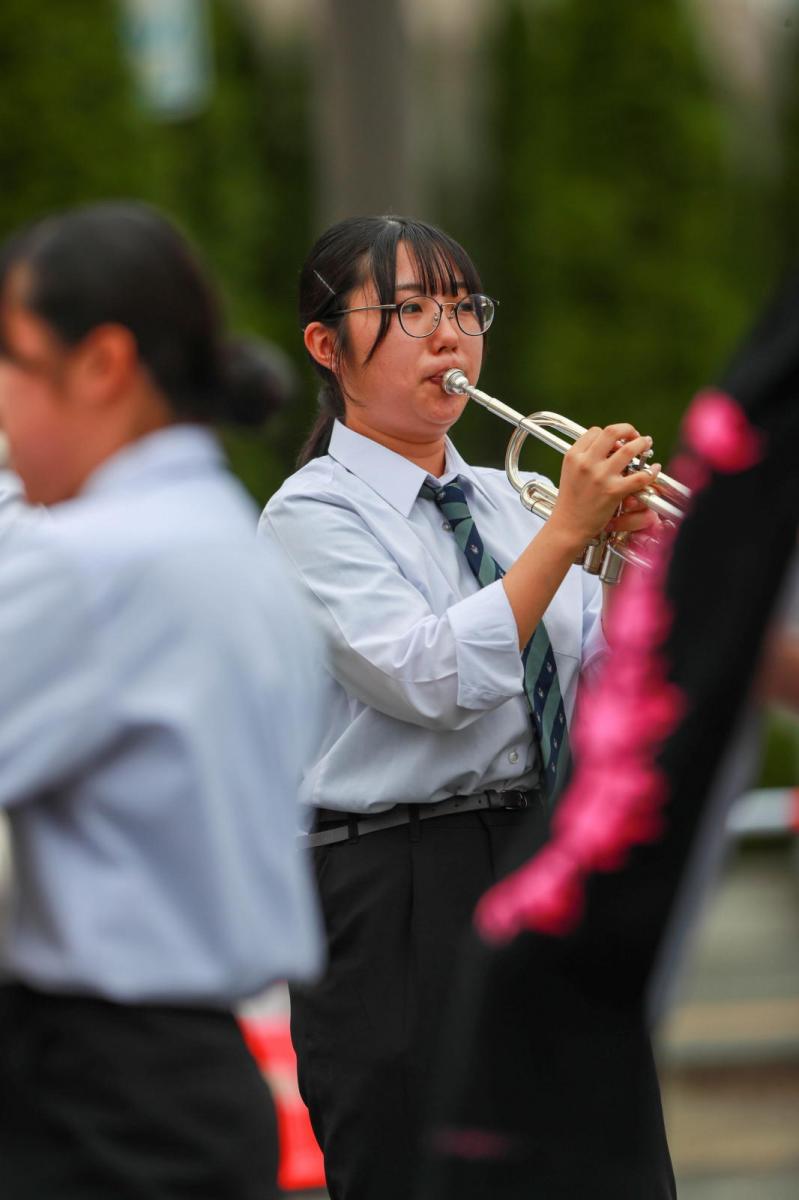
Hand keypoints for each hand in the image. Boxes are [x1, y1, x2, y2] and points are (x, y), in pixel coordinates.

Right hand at [550, 423, 656, 548]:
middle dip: (628, 430)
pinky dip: (650, 472)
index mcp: (573, 455)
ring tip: (646, 444)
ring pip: (629, 449)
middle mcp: (586, 462)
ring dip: (642, 443)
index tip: (616, 441)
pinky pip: (639, 476)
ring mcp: (600, 476)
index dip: (609, 434)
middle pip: (612, 432)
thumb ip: (585, 457)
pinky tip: (653, 470)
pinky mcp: (613, 491)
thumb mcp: (570, 472)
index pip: (595, 431)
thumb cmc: (571, 501)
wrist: (568, 526)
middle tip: (635, 436)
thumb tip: (611, 447)